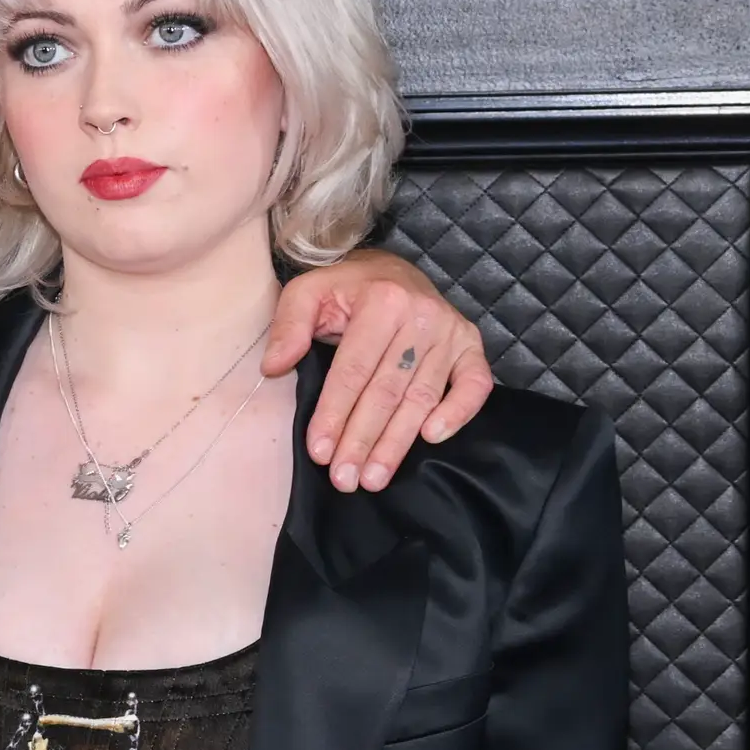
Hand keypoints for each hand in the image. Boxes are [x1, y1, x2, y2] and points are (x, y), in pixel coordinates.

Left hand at [263, 254, 499, 492]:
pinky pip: (475, 384)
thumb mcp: (307, 291)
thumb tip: (273, 366)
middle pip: (387, 391)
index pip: (353, 370)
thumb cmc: (346, 288)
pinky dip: (458, 412)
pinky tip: (432, 438)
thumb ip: (288, 326)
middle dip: (362, 440)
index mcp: (381, 301)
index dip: (334, 414)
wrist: (391, 270)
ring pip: (422, 397)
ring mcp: (451, 333)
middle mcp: (422, 316)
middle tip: (344, 479)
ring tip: (374, 478)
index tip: (319, 452)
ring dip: (398, 443)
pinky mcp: (470, 345)